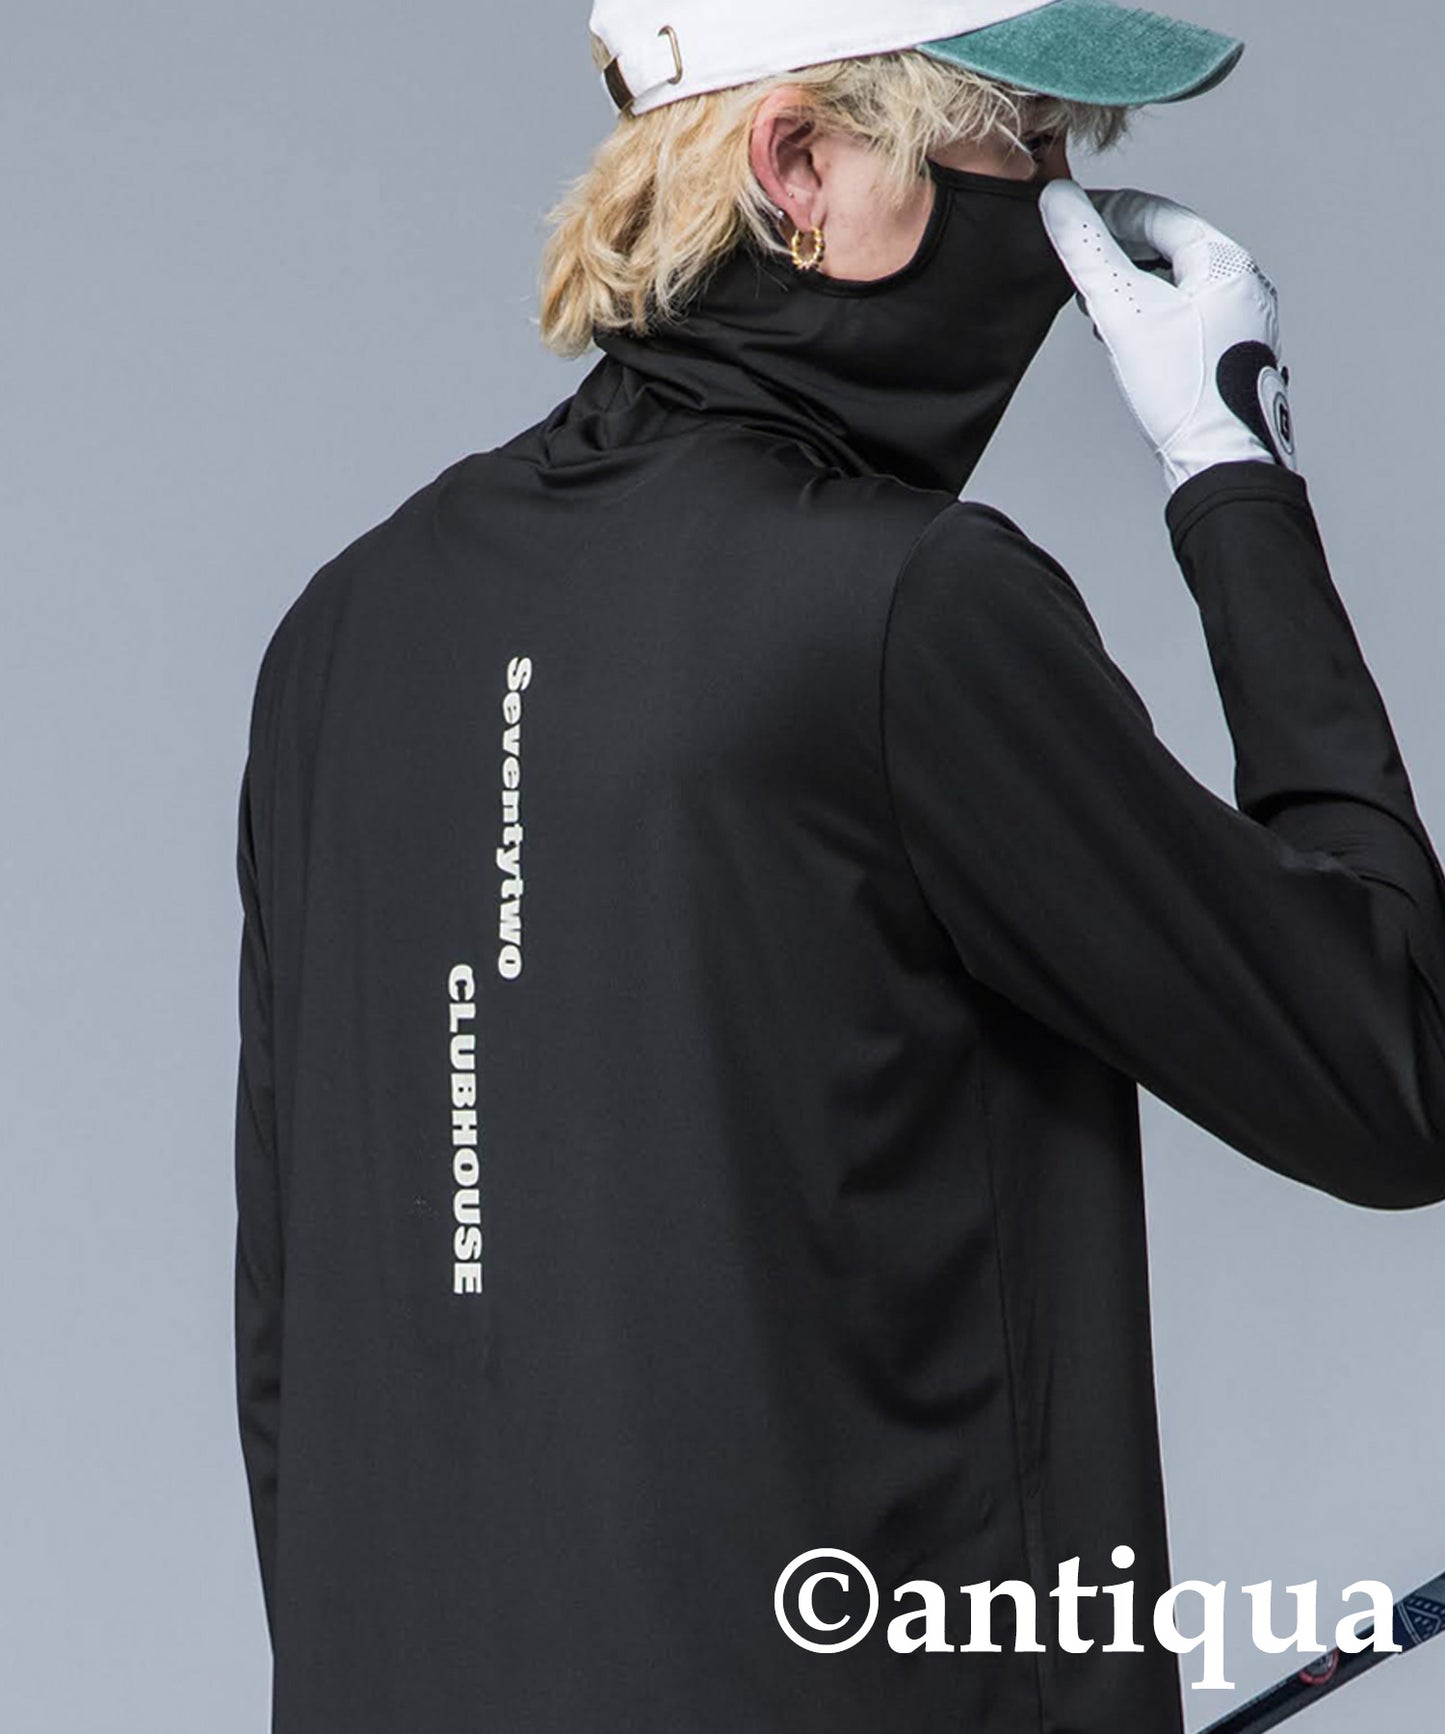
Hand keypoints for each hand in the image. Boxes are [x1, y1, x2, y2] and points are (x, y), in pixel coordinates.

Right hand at [1039, 179, 1299, 493]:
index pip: (1156, 213)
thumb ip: (1088, 253)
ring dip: (1129, 287)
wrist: (1219, 462)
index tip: (1067, 221)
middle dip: (1116, 253)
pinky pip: (1182, 315)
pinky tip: (1126, 340)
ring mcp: (1239, 320)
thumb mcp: (1124, 313)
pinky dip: (1148, 316)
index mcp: (1226, 262)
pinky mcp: (1228, 352)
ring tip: (1096, 308)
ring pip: (1172, 283)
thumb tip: (1057, 202)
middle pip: (1165, 246)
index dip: (1105, 212)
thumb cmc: (1184, 393)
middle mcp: (1241, 284)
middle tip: (1077, 269)